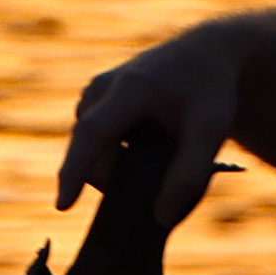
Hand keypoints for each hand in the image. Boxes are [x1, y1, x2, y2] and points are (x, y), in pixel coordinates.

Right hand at [56, 25, 250, 227]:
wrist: (204, 55)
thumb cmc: (209, 92)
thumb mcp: (212, 130)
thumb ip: (189, 175)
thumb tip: (161, 219)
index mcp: (130, 88)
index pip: (93, 133)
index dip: (76, 171)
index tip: (63, 205)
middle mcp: (101, 88)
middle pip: (92, 152)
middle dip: (117, 180)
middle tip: (161, 186)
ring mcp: (93, 93)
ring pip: (92, 151)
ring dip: (119, 168)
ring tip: (161, 158)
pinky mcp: (94, 102)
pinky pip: (95, 143)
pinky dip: (117, 157)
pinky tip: (149, 151)